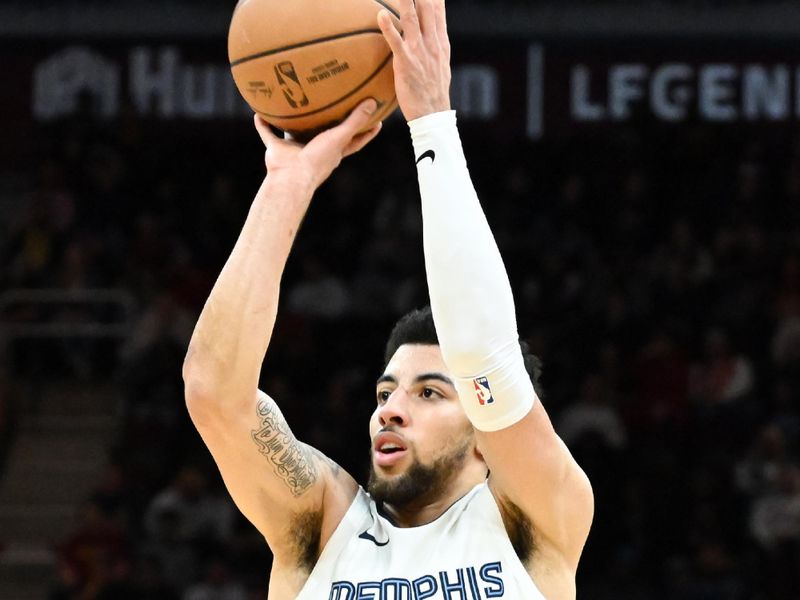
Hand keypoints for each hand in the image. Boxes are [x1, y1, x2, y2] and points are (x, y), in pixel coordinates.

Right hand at [254, 99, 382, 189]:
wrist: (292, 177)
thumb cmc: (318, 159)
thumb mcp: (340, 137)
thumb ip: (356, 121)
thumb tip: (373, 102)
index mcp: (334, 151)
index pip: (355, 141)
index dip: (366, 132)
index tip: (377, 121)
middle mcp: (316, 150)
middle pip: (325, 135)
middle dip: (328, 124)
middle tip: (334, 104)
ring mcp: (295, 150)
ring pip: (294, 133)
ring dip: (292, 122)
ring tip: (293, 103)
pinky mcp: (277, 150)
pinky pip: (268, 134)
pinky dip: (263, 125)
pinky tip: (258, 112)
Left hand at [378, 0, 450, 121]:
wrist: (433, 115)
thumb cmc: (432, 93)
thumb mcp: (439, 66)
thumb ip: (433, 48)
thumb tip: (428, 38)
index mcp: (441, 43)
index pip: (439, 11)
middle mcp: (432, 43)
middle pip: (428, 8)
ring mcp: (420, 52)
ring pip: (412, 19)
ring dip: (406, 0)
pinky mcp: (406, 63)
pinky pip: (396, 42)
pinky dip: (388, 28)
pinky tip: (380, 15)